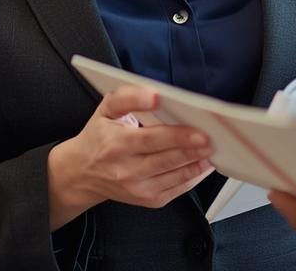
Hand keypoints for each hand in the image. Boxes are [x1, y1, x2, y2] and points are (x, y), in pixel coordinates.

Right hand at [46, 86, 214, 229]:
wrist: (81, 174)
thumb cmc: (98, 137)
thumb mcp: (106, 109)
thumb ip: (128, 96)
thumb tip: (152, 95)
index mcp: (116, 144)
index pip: (151, 140)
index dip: (177, 135)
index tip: (199, 130)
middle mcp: (126, 170)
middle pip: (168, 159)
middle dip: (194, 149)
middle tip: (214, 139)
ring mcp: (138, 189)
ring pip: (176, 175)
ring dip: (199, 163)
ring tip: (214, 149)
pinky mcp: (148, 200)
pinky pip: (178, 188)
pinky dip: (194, 175)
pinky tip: (204, 163)